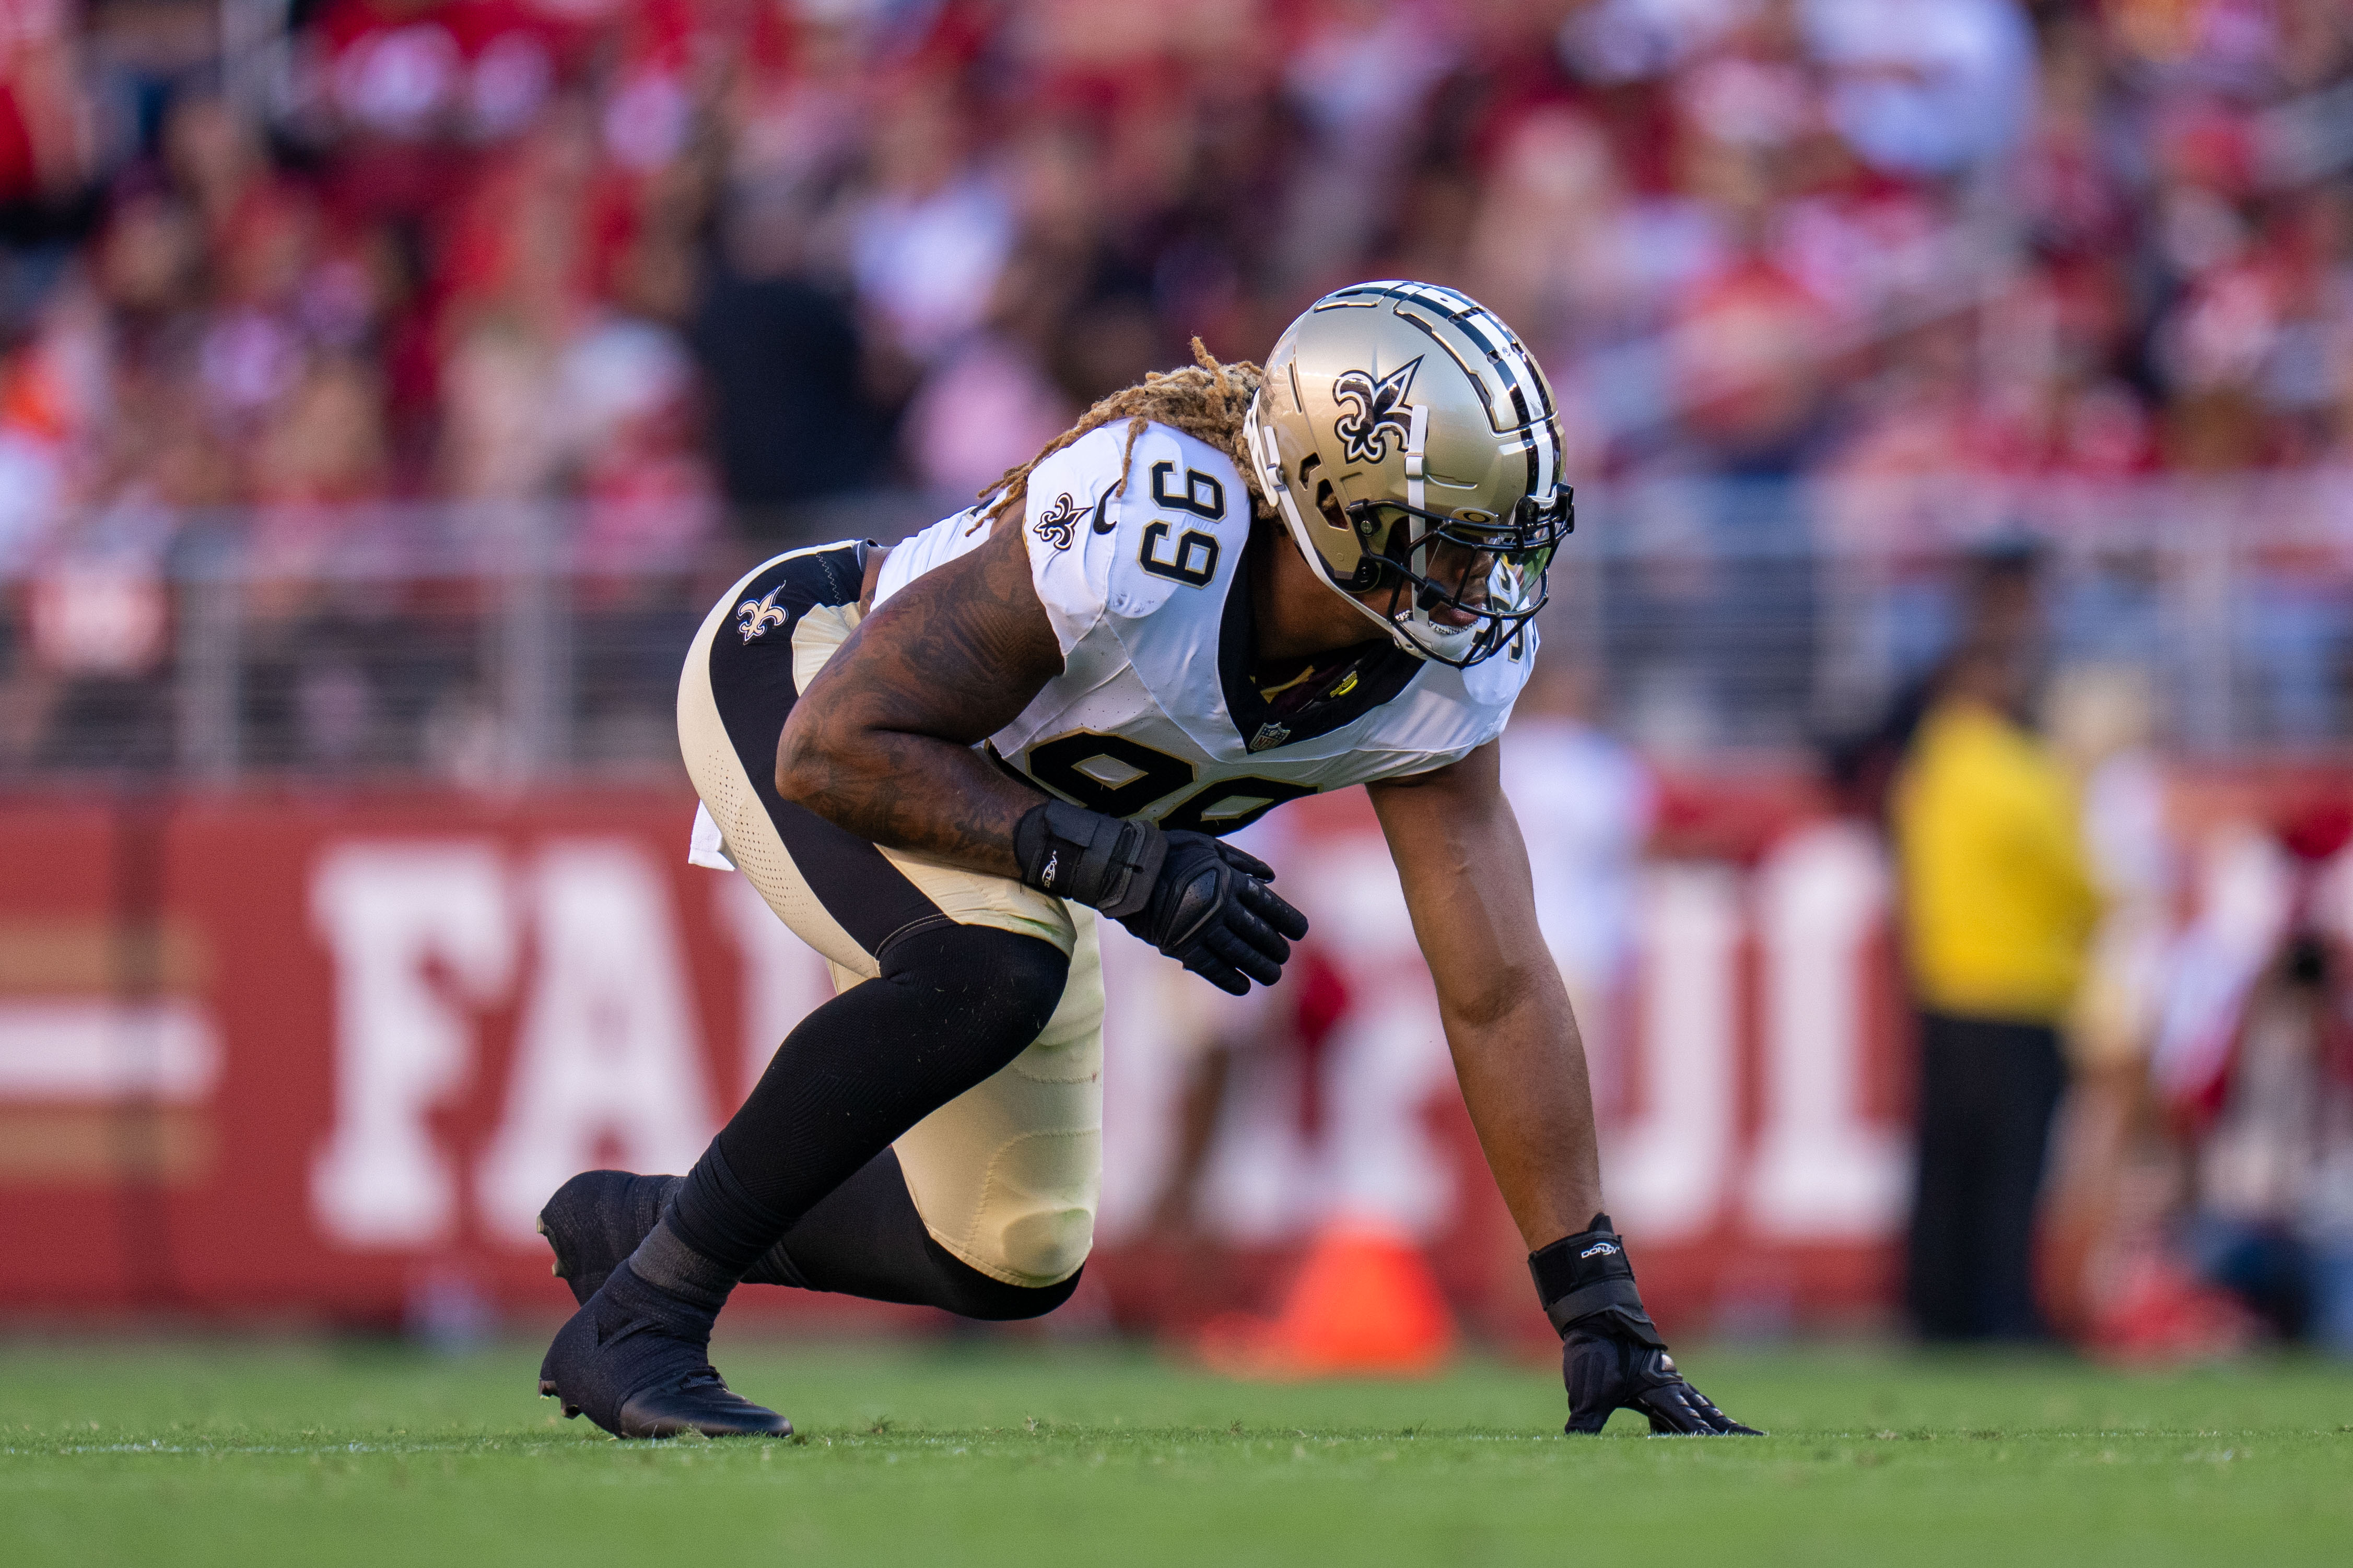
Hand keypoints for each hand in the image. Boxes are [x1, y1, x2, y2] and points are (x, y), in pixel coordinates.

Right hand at [1116, 833, 1307, 994]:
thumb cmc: (1169, 852)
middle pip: (1258, 933)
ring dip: (1260, 967)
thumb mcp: (1208, 846)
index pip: (1269, 906)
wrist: (1127, 869)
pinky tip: (1244, 986)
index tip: (1301, 932)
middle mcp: (1220, 906)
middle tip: (1283, 956)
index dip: (1288, 920)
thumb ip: (1241, 861)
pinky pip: (1211, 967)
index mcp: (1229, 880)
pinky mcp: (1182, 946)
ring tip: (1273, 976)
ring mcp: (1201, 928)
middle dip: (1275, 947)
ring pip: (1240, 953)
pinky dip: (1229, 978)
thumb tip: (1271, 877)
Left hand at [1561, 1331, 1761, 1435]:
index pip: (1684, 1419)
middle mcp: (1671, 1384)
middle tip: (1760, 1439)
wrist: (1597, 1315)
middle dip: (1729, 1428)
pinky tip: (1704, 1418)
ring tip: (1742, 1432)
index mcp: (1659, 1389)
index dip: (1700, 1435)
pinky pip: (1688, 1397)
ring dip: (1719, 1419)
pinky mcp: (1660, 1376)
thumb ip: (1586, 1420)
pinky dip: (1701, 1409)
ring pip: (1701, 1402)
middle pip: (1706, 1411)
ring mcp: (1668, 1378)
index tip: (1721, 1448)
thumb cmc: (1595, 1352)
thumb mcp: (1587, 1392)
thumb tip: (1572, 1441)